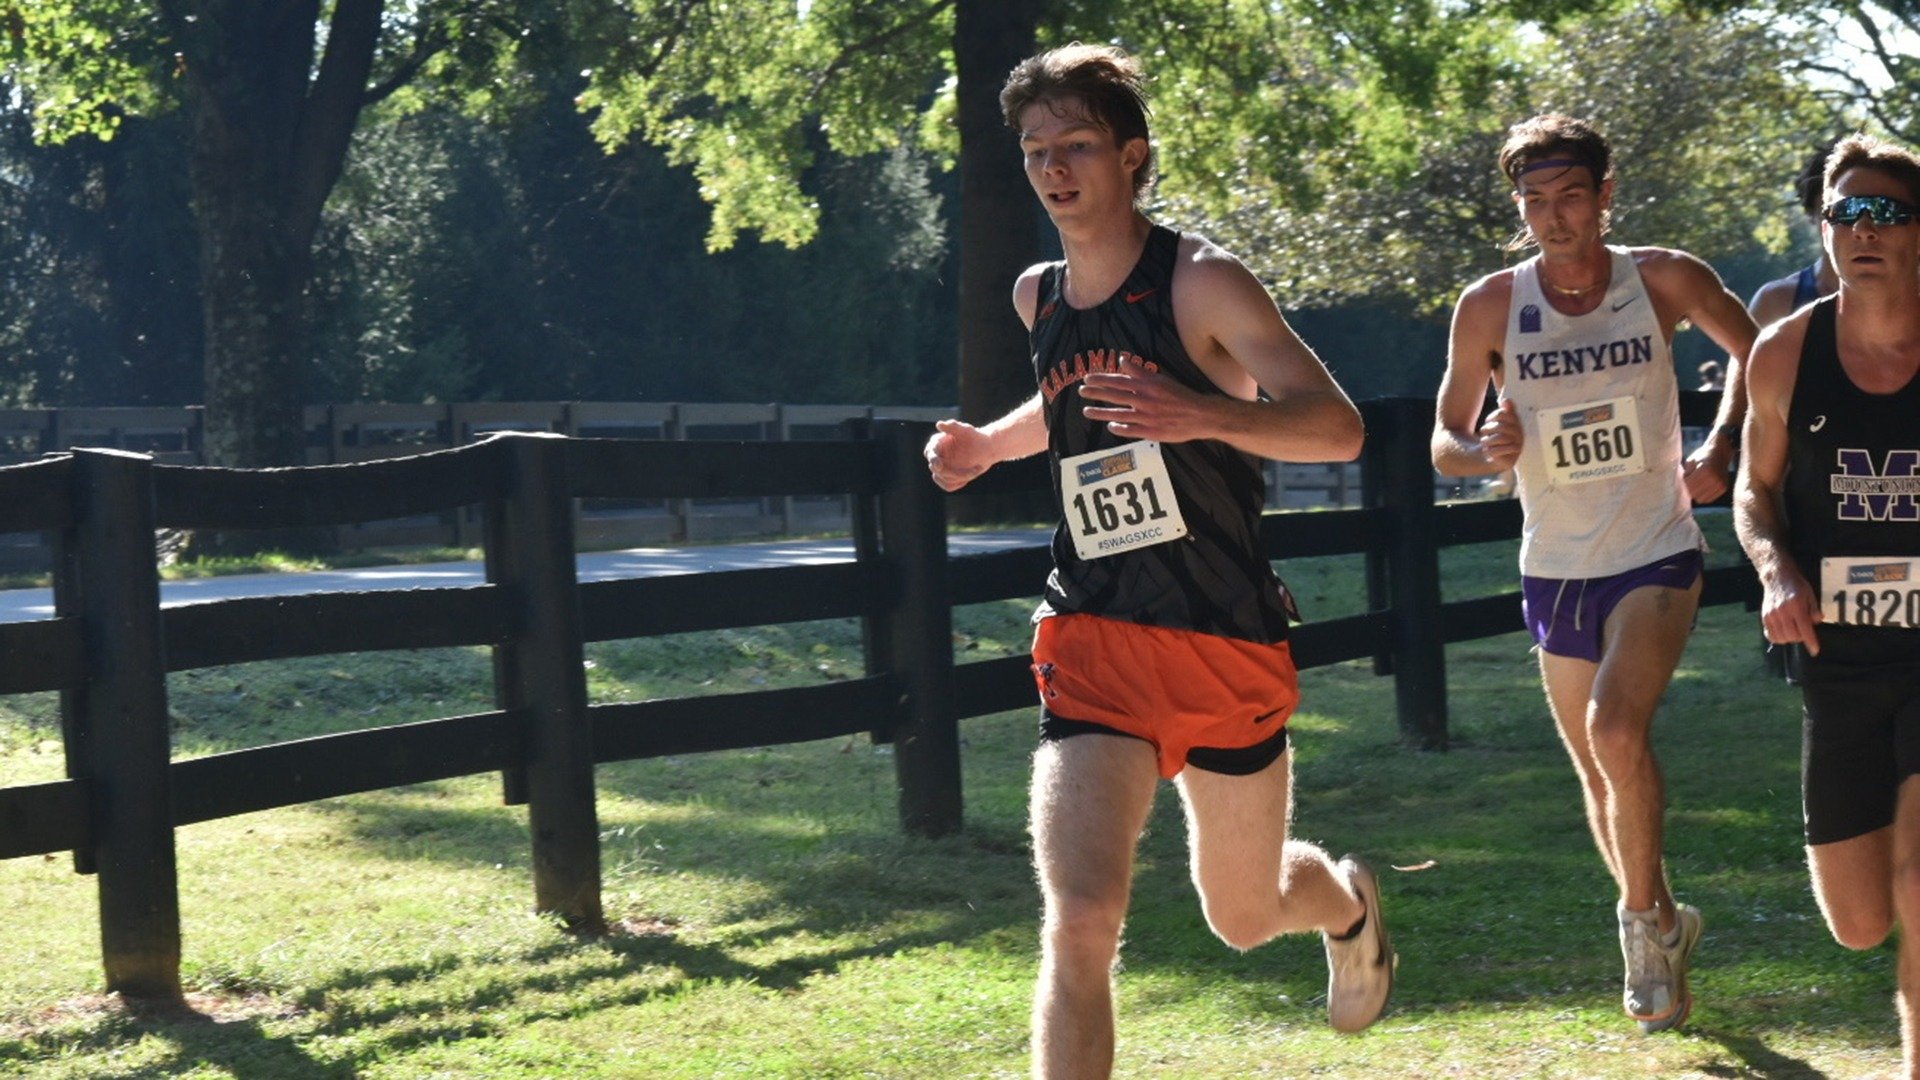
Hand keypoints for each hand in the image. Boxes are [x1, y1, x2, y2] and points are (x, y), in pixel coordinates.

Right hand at [924, 419, 994, 491]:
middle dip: (952, 471)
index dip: (933, 459)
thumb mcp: (966, 430)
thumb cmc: (975, 437)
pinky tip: (971, 474)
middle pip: (936, 468)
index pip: (930, 452)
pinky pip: (948, 486)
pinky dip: (960, 483)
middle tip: (971, 472)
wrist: (986, 449)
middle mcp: (937, 456)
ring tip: (976, 470)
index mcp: (938, 443)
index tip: (939, 465)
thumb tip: (939, 424)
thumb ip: (953, 426)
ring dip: (960, 477)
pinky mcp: (947, 477)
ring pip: (942, 478)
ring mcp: (942, 468)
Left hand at [1078, 357, 1211, 442]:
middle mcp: (1144, 400)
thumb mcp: (1161, 379)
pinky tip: (1110, 426)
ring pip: (1117, 414)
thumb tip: (1123, 361)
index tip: (1088, 378)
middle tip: (1082, 391)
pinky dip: (1118, 428)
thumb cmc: (1181, 396)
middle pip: (1114, 395)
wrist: (1201, 415)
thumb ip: (1141, 372)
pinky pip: (1129, 430)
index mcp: (1147, 385)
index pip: (1118, 380)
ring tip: (1086, 412)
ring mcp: (1146, 417)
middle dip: (1095, 393)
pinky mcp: (1150, 431)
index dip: (1101, 379)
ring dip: (1100, 413)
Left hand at [1476, 398, 1522, 470]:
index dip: (1492, 417)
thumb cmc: (1497, 437)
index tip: (1488, 421)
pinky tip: (1487, 451)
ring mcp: (1517, 447)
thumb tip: (1506, 400)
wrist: (1496, 457)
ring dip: (1487, 440)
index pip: (1502, 414)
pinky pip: (1498, 452)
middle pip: (1500, 426)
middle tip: (1484, 434)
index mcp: (1517, 423)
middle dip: (1487, 429)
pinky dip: (1490, 451)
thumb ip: (1504, 411)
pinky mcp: (1511, 460)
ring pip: (1500, 438)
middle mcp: (1520, 435)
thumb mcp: (1499, 422)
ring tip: (1484, 443)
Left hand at [1681, 435, 1732, 503]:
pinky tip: (1703, 489)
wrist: (1720, 453)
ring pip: (1701, 499)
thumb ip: (1686, 473)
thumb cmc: (1703, 456)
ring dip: (1697, 494)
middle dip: (1689, 489)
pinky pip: (1709, 500)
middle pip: (1694, 494)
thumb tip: (1682, 486)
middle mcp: (1714, 479)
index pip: (1689, 485)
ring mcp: (1720, 485)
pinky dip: (1704, 496)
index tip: (1686, 478)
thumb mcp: (1691, 461)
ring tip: (1697, 485)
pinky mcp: (1723, 489)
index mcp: (1705, 470)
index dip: (1685, 483)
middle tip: (1691, 482)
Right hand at [1760, 564, 1822, 656]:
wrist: (1777, 577)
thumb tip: (1817, 621)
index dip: (1811, 642)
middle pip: (1793, 636)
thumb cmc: (1795, 585)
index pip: (1804, 629)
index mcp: (1796, 605)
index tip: (1814, 650)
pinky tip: (1783, 632)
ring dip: (1790, 638)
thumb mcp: (1810, 594)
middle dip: (1801, 637)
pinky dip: (1778, 638)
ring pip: (1782, 638)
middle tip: (1803, 630)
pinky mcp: (1765, 617)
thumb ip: (1814, 609)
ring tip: (1793, 630)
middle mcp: (1782, 611)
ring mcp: (1772, 615)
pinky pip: (1771, 635)